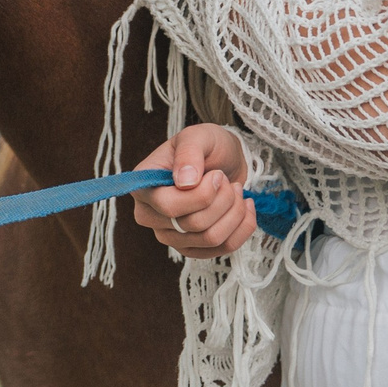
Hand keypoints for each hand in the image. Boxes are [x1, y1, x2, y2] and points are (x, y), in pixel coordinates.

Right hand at [132, 123, 258, 259]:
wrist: (221, 160)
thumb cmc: (205, 146)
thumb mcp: (198, 137)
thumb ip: (189, 153)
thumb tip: (185, 182)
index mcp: (143, 187)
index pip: (168, 206)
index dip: (202, 194)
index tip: (217, 175)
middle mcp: (149, 215)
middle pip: (192, 224)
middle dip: (223, 200)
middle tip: (228, 181)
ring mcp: (168, 235)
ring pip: (210, 238)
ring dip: (234, 213)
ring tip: (236, 192)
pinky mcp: (190, 248)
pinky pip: (221, 249)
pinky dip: (242, 228)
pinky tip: (244, 208)